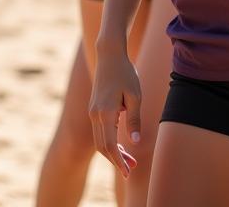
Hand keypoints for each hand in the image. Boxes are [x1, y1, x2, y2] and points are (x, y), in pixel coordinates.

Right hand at [89, 44, 140, 178]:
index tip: (128, 173)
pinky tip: (122, 145)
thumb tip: (135, 141)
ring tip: (130, 160)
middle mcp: (95, 114)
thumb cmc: (125, 73)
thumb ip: (134, 119)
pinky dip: (109, 142)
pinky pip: (100, 132)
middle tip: (132, 170)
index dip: (119, 162)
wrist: (109, 55)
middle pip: (103, 147)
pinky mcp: (94, 108)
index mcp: (106, 113)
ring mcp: (93, 111)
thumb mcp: (135, 95)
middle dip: (117, 161)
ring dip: (113, 153)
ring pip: (100, 140)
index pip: (110, 145)